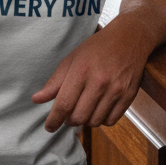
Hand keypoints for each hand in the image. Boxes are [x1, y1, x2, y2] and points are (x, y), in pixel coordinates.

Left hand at [32, 19, 150, 131]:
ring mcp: (115, 90)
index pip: (64, 104)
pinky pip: (110, 121)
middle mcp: (99, 81)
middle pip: (78, 117)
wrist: (129, 38)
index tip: (49, 126)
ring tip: (85, 108)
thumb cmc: (97, 48)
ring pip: (94, 122)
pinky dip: (102, 119)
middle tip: (69, 113)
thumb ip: (55, 82)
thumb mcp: (72, 59)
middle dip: (69, 120)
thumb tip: (36, 99)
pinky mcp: (128, 96)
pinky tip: (99, 107)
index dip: (54, 120)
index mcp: (82, 70)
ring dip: (86, 120)